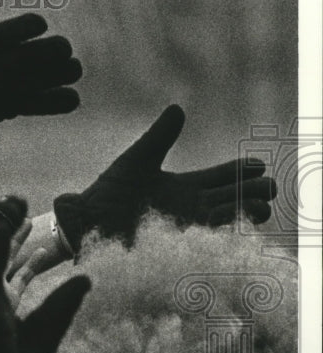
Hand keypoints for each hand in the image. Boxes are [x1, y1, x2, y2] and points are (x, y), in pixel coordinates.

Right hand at [0, 0, 81, 145]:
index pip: (31, 24)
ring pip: (65, 73)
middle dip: (60, 46)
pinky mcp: (22, 108)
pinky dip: (67, 96)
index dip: (36, 23)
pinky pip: (62, 102)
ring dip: (68, 68)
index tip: (32, 27)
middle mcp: (3, 66)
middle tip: (52, 49)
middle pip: (56, 49)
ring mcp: (14, 90)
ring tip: (58, 67)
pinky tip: (59, 89)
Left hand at [53, 105, 277, 250]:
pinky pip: (207, 238)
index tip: (259, 164)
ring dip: (243, 212)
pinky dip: (222, 230)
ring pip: (226, 219)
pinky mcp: (176, 243)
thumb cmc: (108, 192)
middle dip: (254, 193)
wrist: (86, 222)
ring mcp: (185, 227)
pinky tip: (225, 222)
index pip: (223, 177)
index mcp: (184, 187)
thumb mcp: (137, 160)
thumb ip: (158, 137)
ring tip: (256, 207)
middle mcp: (190, 208)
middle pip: (234, 199)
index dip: (243, 171)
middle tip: (267, 187)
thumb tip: (177, 108)